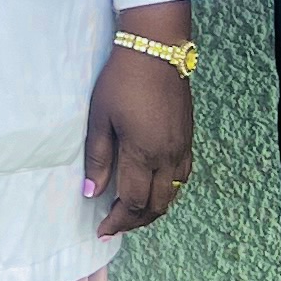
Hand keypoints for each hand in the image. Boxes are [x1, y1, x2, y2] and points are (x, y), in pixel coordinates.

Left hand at [84, 45, 193, 235]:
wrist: (156, 50)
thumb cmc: (122, 81)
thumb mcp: (100, 118)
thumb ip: (98, 157)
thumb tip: (92, 192)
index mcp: (143, 153)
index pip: (132, 202)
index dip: (117, 220)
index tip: (102, 230)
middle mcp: (167, 156)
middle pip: (156, 205)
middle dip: (135, 221)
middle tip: (115, 225)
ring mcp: (181, 148)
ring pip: (173, 194)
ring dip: (154, 209)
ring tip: (133, 212)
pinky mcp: (188, 138)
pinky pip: (183, 177)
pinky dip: (169, 191)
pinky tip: (155, 188)